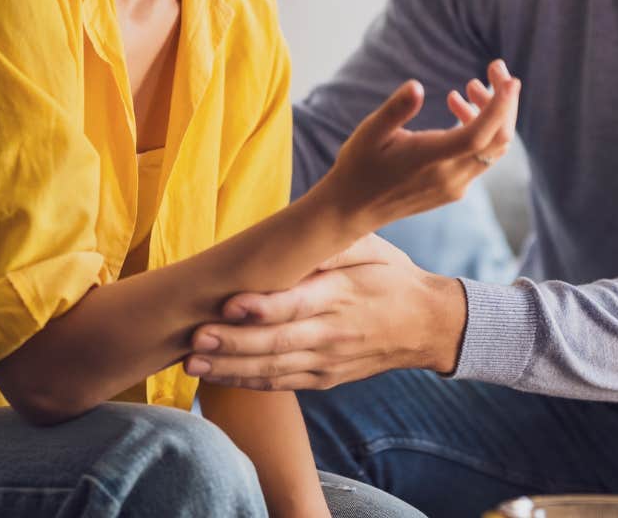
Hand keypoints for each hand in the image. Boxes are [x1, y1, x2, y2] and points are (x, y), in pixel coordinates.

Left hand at [183, 234, 466, 389]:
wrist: (426, 325)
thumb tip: (295, 235)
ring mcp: (328, 361)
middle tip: (194, 338)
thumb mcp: (370, 248)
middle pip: (277, 342)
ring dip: (230, 367)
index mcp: (342, 295)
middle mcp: (333, 333)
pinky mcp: (324, 378)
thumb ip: (332, 244)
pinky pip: (281, 383)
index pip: (298, 304)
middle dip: (233, 342)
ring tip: (191, 363)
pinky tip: (215, 376)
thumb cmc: (391, 276)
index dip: (262, 307)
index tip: (229, 304)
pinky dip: (247, 382)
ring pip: (273, 369)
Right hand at [320, 60, 519, 228]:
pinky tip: (458, 108)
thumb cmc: (358, 167)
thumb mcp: (369, 133)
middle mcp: (450, 177)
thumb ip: (395, 109)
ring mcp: (455, 186)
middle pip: (498, 140)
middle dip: (504, 102)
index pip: (479, 134)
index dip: (500, 107)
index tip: (509, 79)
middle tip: (495, 68)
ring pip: (492, 148)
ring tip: (469, 86)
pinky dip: (480, 130)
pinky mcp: (454, 188)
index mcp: (430, 160)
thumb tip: (417, 86)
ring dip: (493, 115)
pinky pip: (480, 157)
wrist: (352, 210)